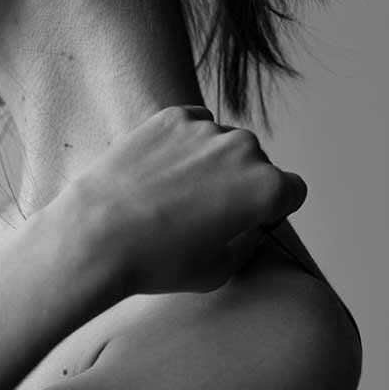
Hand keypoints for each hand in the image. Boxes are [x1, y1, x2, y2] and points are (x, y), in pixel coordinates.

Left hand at [67, 105, 307, 295]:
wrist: (95, 237)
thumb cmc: (156, 262)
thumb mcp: (216, 272)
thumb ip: (246, 245)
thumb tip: (248, 230)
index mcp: (267, 189)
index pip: (293, 192)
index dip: (274, 210)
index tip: (250, 221)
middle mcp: (244, 150)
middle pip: (259, 164)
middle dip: (241, 184)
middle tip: (204, 213)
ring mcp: (206, 129)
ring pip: (224, 143)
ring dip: (211, 162)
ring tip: (174, 195)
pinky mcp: (170, 117)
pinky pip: (194, 123)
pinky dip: (185, 142)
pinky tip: (162, 171)